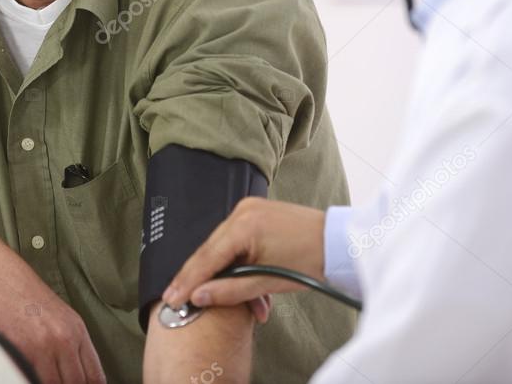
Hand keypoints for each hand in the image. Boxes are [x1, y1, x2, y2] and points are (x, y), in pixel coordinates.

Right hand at [0, 230, 106, 383]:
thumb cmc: (13, 289)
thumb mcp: (49, 313)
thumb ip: (62, 342)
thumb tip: (66, 372)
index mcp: (75, 328)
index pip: (95, 375)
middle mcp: (66, 336)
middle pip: (79, 383)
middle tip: (56, 382)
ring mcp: (48, 344)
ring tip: (38, 378)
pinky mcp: (26, 349)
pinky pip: (37, 381)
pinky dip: (32, 381)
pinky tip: (27, 376)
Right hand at [161, 198, 325, 319]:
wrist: (339, 243)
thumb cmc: (311, 260)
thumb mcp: (268, 281)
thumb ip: (230, 290)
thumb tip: (199, 297)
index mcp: (244, 225)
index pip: (206, 257)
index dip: (187, 280)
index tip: (173, 298)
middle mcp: (242, 211)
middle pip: (210, 251)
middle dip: (200, 279)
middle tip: (180, 299)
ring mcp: (249, 209)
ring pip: (223, 247)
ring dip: (226, 274)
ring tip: (241, 301)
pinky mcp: (256, 213)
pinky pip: (235, 240)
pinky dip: (237, 262)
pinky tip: (246, 282)